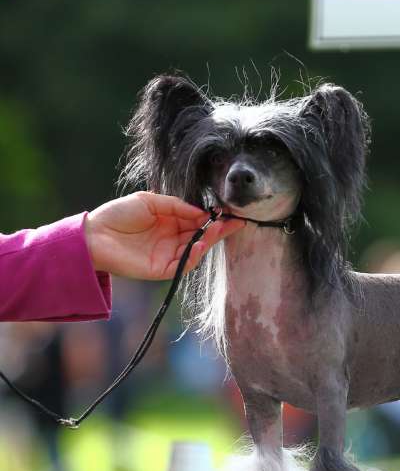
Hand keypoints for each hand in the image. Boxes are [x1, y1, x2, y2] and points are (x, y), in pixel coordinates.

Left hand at [85, 192, 244, 279]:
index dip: (213, 217)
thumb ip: (176, 205)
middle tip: (235, 222)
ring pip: (196, 249)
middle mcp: (172, 239)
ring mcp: (168, 255)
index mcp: (170, 222)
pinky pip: (182, 265)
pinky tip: (199, 244)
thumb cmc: (117, 214)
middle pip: (202, 235)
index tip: (229, 212)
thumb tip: (201, 211)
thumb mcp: (149, 201)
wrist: (93, 235)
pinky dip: (193, 256)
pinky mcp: (161, 269)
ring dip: (208, 240)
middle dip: (219, 229)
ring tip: (216, 229)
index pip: (198, 220)